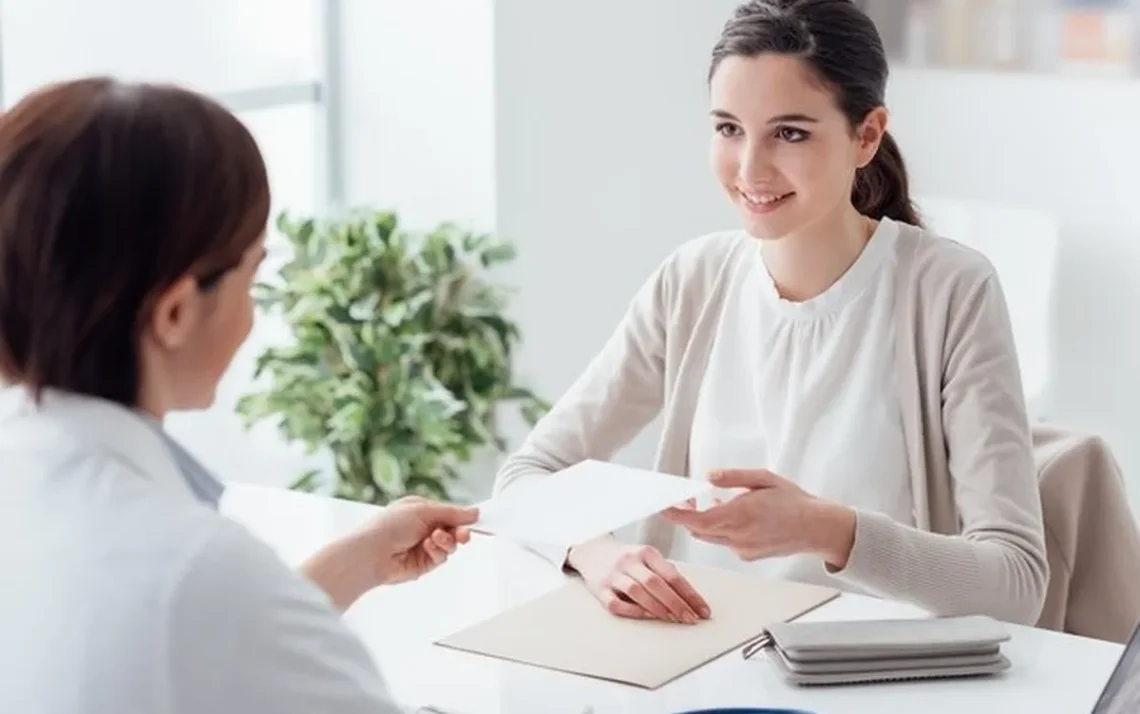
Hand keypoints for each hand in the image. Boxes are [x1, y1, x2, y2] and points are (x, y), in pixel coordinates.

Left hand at [362, 496, 478, 584]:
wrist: (372, 552)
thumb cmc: (391, 525)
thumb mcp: (424, 510)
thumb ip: (452, 513)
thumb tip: (475, 512)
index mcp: (421, 510)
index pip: (449, 513)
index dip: (462, 518)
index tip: (475, 520)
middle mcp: (423, 528)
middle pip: (453, 531)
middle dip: (460, 532)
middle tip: (464, 535)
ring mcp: (423, 546)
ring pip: (450, 545)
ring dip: (447, 541)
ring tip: (436, 538)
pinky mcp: (423, 564)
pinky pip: (441, 557)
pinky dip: (438, 551)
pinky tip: (428, 547)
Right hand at [566, 537, 710, 623]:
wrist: (591, 551)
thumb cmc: (626, 558)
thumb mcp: (647, 557)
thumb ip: (665, 572)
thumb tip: (690, 598)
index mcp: (646, 552)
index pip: (672, 575)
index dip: (690, 594)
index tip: (702, 610)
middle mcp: (629, 561)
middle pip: (655, 583)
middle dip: (676, 603)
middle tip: (690, 619)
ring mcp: (613, 575)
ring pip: (637, 592)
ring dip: (657, 608)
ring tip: (673, 619)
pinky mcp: (599, 588)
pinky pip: (616, 603)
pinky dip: (632, 611)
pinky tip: (646, 616)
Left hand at [662, 469, 855, 567]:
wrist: (816, 528)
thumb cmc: (793, 501)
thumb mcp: (764, 479)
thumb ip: (733, 478)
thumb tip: (707, 477)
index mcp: (741, 515)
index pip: (697, 520)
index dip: (676, 515)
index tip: (662, 507)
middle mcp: (738, 536)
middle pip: (698, 530)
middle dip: (688, 515)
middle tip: (689, 497)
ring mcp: (742, 549)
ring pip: (710, 537)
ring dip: (705, 521)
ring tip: (714, 502)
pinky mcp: (747, 556)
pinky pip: (725, 542)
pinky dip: (722, 529)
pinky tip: (737, 517)